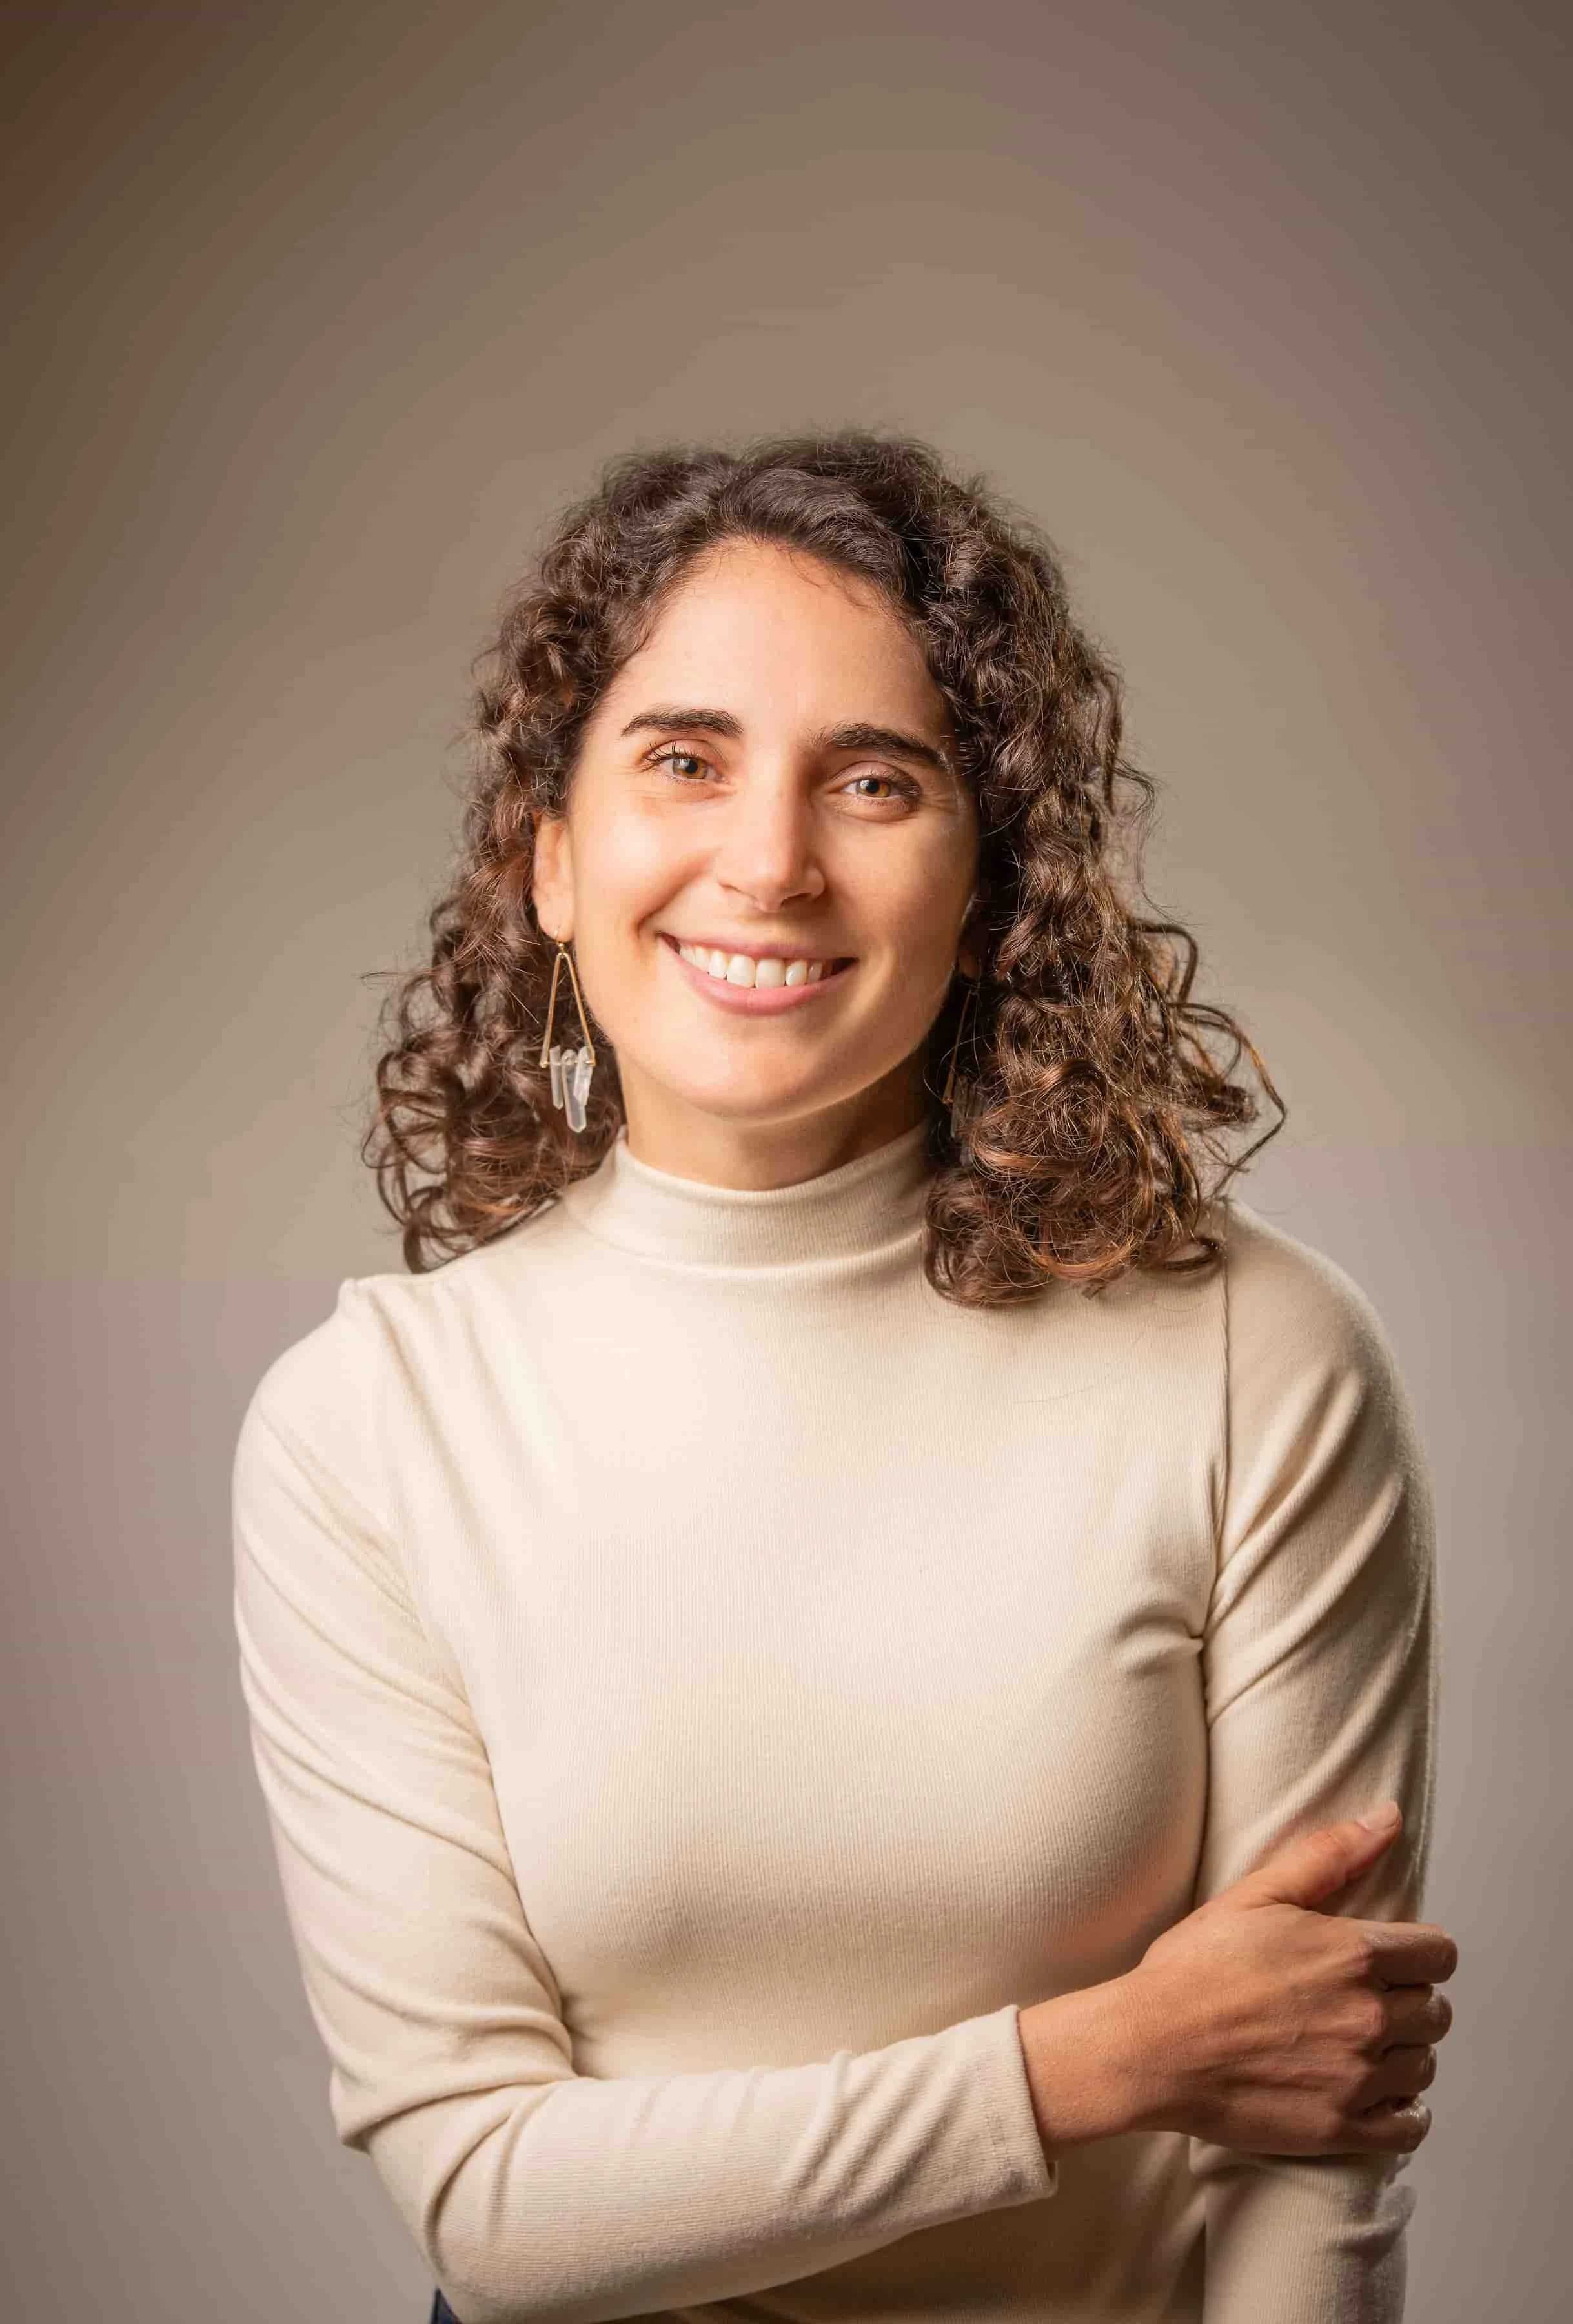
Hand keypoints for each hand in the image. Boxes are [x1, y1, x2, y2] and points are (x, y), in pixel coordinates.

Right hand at [1115, 1805, 1457, 2156]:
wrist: (1149, 2048)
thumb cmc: (1194, 1969)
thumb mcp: (1256, 1895)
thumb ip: (1330, 1855)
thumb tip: (1387, 1817)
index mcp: (1353, 1954)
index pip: (1439, 1955)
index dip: (1418, 1953)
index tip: (1390, 1960)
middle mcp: (1367, 2016)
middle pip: (1435, 2011)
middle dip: (1408, 2001)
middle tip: (1362, 2000)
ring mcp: (1357, 2077)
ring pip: (1425, 2067)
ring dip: (1404, 2055)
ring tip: (1361, 2045)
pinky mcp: (1342, 2128)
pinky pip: (1411, 2128)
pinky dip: (1403, 2112)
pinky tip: (1375, 2095)